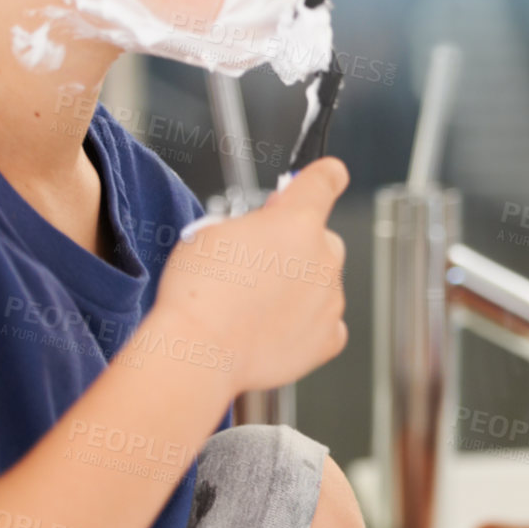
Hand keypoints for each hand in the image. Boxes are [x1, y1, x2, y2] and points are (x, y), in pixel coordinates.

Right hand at [151, 156, 349, 392]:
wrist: (199, 351)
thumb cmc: (198, 293)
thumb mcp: (212, 230)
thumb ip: (252, 221)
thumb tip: (266, 227)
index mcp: (297, 220)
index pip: (325, 180)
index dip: (324, 176)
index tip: (329, 176)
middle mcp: (323, 255)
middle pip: (321, 238)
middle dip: (296, 246)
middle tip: (258, 266)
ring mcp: (330, 297)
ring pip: (321, 280)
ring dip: (298, 286)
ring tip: (254, 305)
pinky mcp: (328, 336)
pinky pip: (326, 321)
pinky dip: (306, 324)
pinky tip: (274, 328)